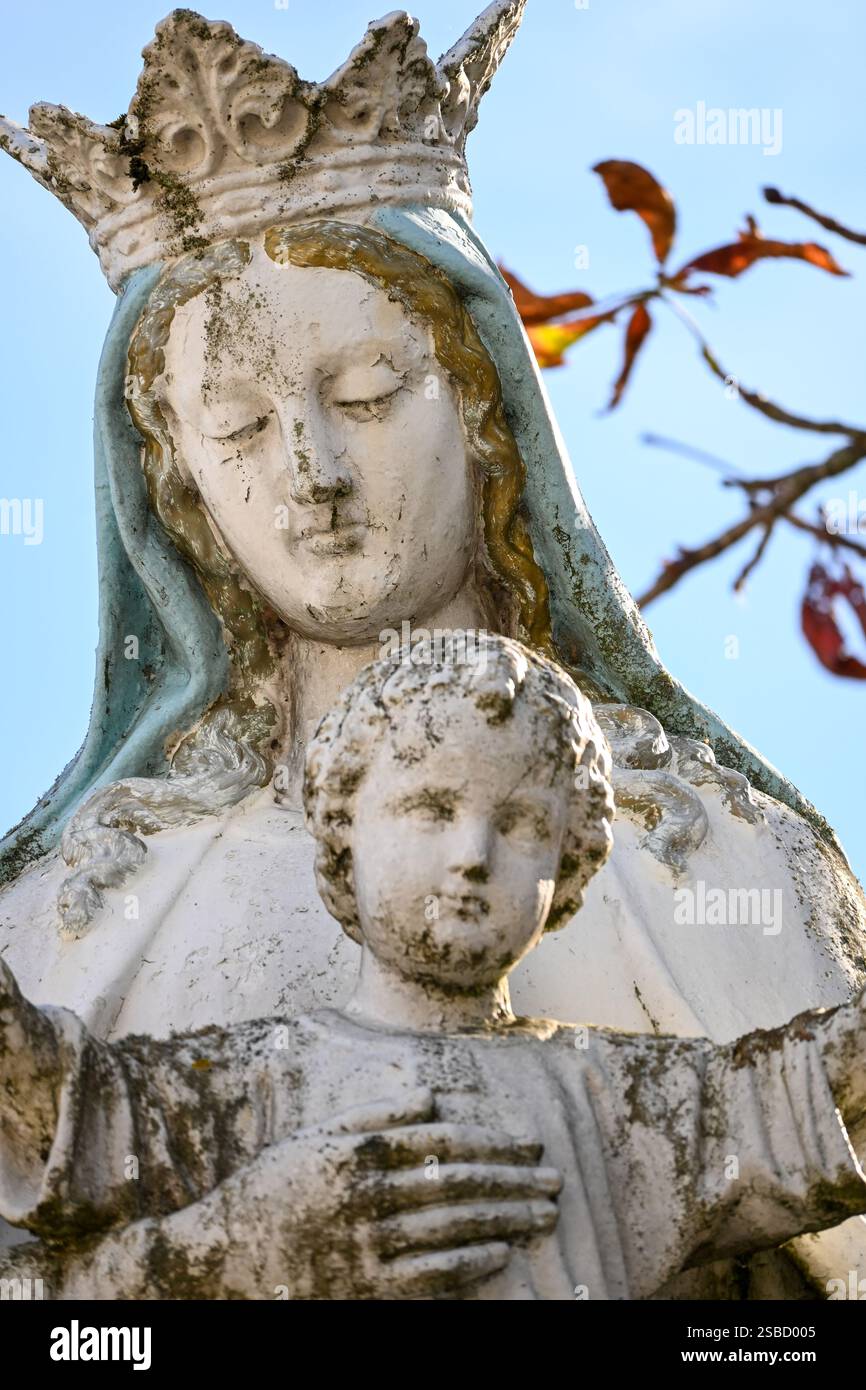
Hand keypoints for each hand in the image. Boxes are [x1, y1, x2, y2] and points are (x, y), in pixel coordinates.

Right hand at [268, 1087, 561, 1298]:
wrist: (218, 1256)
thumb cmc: (272, 1188)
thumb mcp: (315, 1138)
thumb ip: (374, 1114)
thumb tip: (431, 1095)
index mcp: (355, 1151)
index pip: (438, 1140)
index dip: (490, 1139)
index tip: (529, 1141)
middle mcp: (363, 1194)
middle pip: (454, 1182)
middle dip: (510, 1179)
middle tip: (554, 1178)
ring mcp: (363, 1244)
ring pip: (448, 1226)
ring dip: (502, 1218)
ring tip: (542, 1214)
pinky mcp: (361, 1287)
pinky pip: (425, 1276)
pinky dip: (466, 1263)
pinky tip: (500, 1253)